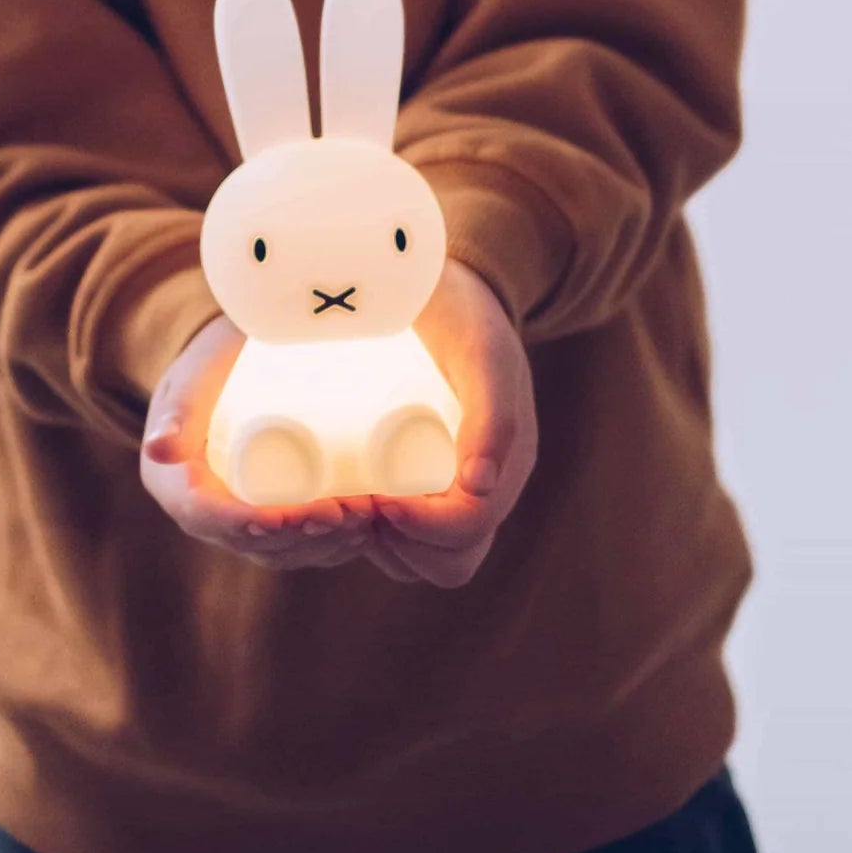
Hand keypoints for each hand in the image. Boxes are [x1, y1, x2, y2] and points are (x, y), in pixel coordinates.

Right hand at [139, 314, 376, 568]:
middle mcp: (202, 511)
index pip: (208, 518)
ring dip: (324, 545)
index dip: (249, 525)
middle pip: (251, 542)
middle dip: (300, 537)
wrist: (239, 355)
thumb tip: (158, 449)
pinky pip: (295, 545)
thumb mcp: (195, 377)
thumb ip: (179, 408)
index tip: (290, 516)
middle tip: (345, 513)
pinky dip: (331, 545)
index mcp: (171, 484)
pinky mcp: (268, 512)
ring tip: (363, 520)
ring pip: (279, 550)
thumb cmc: (216, 359)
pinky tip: (362, 534)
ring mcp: (238, 516)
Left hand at [359, 258, 538, 588]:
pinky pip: (404, 540)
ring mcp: (455, 491)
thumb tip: (480, 485)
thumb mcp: (483, 352)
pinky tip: (344, 503)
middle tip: (354, 502)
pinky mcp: (425, 485)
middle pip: (448, 561)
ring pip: (422, 560)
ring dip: (382, 547)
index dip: (419, 527)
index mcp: (507, 464)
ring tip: (345, 502)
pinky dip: (375, 538)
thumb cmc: (463, 316)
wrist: (448, 291)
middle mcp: (486, 488)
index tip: (373, 495)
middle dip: (399, 544)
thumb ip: (494, 411)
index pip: (466, 531)